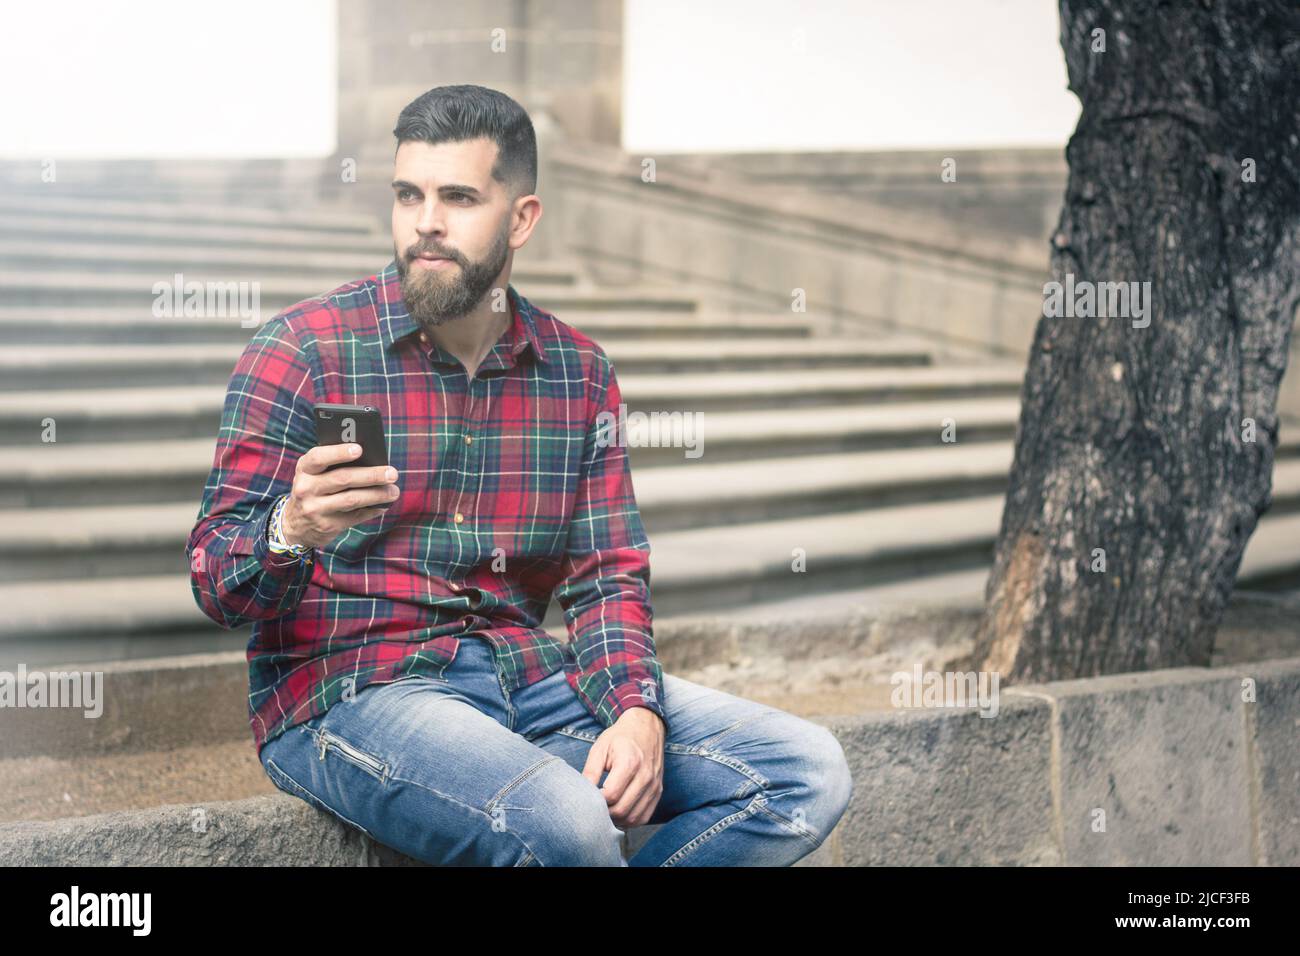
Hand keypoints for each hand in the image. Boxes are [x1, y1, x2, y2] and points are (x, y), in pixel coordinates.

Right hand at [281, 444, 399, 549]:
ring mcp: (315, 508)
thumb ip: (334, 465)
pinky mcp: (327, 525)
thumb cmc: (315, 488)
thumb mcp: (315, 474)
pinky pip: (355, 516)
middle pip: (343, 479)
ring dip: (377, 495)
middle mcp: (306, 488)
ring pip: (352, 499)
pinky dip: (373, 509)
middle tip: (392, 473)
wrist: (295, 524)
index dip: (339, 452)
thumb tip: (372, 459)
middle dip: (371, 475)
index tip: (360, 449)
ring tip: (394, 491)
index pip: (318, 457)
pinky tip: (384, 505)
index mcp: (304, 469)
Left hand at [581, 707, 664, 828]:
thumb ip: (590, 772)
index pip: (611, 795)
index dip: (596, 801)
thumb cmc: (620, 737)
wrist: (646, 727)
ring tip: (605, 810)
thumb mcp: (600, 748)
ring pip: (633, 818)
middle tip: (594, 806)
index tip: (588, 796)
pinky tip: (619, 812)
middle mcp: (645, 776)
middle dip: (604, 813)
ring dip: (617, 820)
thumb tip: (580, 794)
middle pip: (622, 810)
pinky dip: (630, 820)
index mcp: (629, 762)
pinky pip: (644, 817)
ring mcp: (654, 786)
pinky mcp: (658, 792)